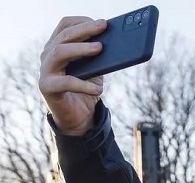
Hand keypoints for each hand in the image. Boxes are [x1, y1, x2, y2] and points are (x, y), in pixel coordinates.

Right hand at [38, 16, 107, 135]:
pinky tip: (98, 89)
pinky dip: (84, 85)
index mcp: (58, 47)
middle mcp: (48, 56)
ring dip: (81, 48)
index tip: (101, 22)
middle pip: (64, 36)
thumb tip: (116, 43)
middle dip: (85, 30)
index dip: (82, 22)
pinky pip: (65, 82)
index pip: (65, 26)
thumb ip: (99, 57)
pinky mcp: (47, 87)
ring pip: (59, 52)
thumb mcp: (96, 70)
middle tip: (103, 27)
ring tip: (100, 48)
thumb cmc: (87, 90)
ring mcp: (46, 70)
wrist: (79, 117)